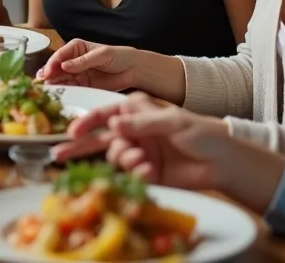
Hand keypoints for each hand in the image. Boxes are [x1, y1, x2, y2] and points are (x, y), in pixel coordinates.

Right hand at [38, 39, 142, 90]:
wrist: (133, 70)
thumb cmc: (119, 56)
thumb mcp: (101, 55)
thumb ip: (83, 61)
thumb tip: (65, 66)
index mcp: (76, 47)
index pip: (60, 55)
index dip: (52, 64)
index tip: (47, 73)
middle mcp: (73, 60)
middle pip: (56, 68)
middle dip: (48, 76)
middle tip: (42, 85)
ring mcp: (77, 73)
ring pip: (60, 79)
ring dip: (53, 85)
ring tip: (47, 92)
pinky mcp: (82, 85)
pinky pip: (69, 88)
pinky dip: (62, 92)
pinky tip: (57, 95)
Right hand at [53, 93, 284, 211]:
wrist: (224, 163)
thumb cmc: (203, 133)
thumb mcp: (173, 122)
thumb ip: (143, 123)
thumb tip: (114, 125)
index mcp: (138, 111)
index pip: (105, 114)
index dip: (86, 122)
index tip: (71, 131)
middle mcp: (134, 130)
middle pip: (100, 137)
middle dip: (80, 146)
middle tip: (59, 155)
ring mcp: (139, 151)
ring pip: (115, 156)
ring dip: (124, 159)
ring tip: (142, 161)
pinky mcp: (145, 172)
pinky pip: (129, 174)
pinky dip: (136, 172)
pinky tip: (149, 170)